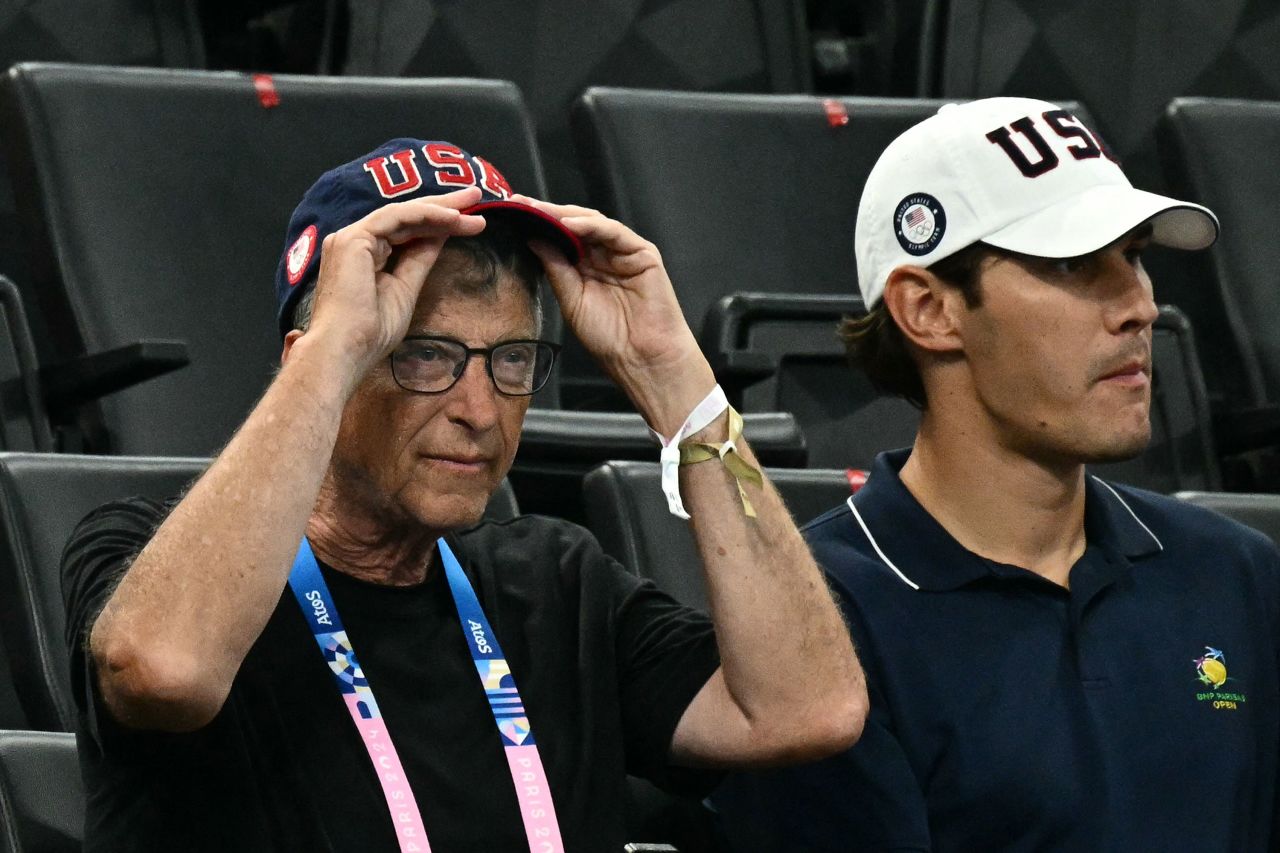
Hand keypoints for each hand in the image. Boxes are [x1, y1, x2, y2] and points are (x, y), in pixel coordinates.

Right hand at [305, 186, 485, 375]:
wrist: (346, 350)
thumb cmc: (370, 333)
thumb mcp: (405, 289)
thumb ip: (419, 260)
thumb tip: (439, 238)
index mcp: (363, 254)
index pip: (406, 229)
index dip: (438, 222)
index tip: (471, 221)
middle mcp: (354, 241)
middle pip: (406, 216)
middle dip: (443, 206)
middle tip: (476, 196)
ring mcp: (351, 237)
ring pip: (403, 213)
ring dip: (441, 209)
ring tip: (473, 207)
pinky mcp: (354, 238)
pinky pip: (397, 217)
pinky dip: (426, 215)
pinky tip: (452, 218)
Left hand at [518, 197, 714, 433]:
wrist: (642, 359)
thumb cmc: (610, 337)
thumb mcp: (571, 300)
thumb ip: (556, 268)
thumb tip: (533, 238)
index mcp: (586, 268)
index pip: (559, 238)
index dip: (537, 225)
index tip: (511, 214)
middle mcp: (604, 256)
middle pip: (574, 225)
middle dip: (547, 213)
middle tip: (520, 203)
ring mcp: (624, 253)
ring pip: (593, 224)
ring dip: (565, 215)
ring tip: (540, 210)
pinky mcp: (643, 254)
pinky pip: (615, 232)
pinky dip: (592, 225)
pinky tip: (570, 223)